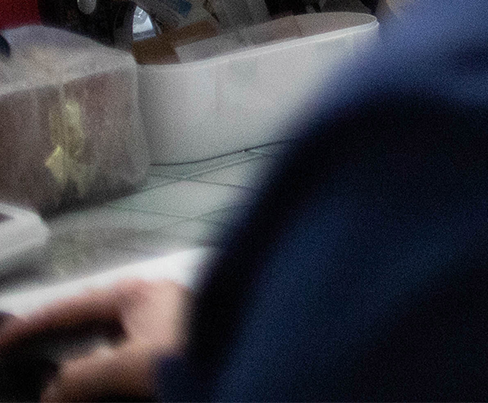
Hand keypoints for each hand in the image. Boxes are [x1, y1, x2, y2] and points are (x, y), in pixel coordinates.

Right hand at [0, 278, 190, 399]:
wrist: (262, 375)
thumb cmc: (198, 356)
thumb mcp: (130, 365)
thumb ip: (80, 378)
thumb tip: (51, 395)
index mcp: (142, 294)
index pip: (72, 306)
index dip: (30, 327)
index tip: (0, 346)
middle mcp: (155, 305)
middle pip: (88, 322)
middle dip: (54, 345)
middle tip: (21, 364)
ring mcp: (168, 329)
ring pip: (107, 346)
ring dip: (80, 369)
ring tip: (54, 388)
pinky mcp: (179, 353)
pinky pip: (127, 362)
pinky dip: (103, 374)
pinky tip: (92, 389)